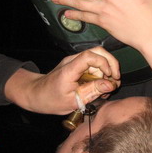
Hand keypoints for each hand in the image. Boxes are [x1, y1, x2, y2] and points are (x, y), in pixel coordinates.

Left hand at [5, 47, 119, 114]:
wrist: (36, 94)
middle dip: (111, 64)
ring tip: (107, 88)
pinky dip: (101, 74)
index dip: (104, 63)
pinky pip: (93, 65)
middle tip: (115, 80)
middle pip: (98, 52)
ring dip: (107, 71)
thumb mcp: (73, 101)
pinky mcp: (77, 66)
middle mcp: (73, 61)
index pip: (90, 56)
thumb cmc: (51, 99)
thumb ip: (92, 91)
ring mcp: (75, 62)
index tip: (110, 76)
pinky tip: (101, 87)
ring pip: (98, 59)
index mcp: (70, 69)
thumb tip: (110, 85)